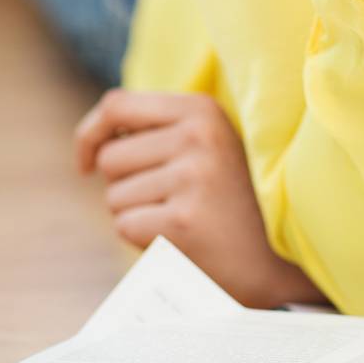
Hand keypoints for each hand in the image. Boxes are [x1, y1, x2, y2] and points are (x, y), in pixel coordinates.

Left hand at [74, 88, 330, 309]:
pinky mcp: (182, 221)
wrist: (279, 257)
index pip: (116, 105)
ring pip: (113, 198)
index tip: (84, 163)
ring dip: (135, 215)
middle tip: (171, 200)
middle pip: (110, 158)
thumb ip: (157, 132)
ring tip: (181, 219)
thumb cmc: (230, 200)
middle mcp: (197, 136)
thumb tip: (93, 141)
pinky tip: (180, 241)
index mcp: (201, 109)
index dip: (89, 134)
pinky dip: (141, 241)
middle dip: (125, 186)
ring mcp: (191, 177)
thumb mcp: (207, 145)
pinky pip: (125, 227)